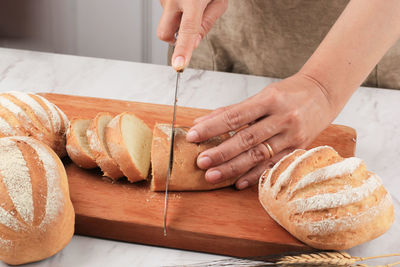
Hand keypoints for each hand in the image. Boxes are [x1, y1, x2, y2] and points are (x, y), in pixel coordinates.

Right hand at [157, 0, 227, 70]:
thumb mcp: (219, 2)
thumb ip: (206, 24)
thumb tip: (193, 44)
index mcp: (192, 0)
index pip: (186, 31)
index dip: (182, 51)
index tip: (179, 65)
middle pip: (164, 34)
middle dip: (173, 39)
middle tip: (188, 29)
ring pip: (166, 21)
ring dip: (178, 20)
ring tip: (192, 3)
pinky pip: (167, 11)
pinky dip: (176, 10)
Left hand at [186, 74, 338, 189]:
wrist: (323, 94)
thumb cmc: (288, 93)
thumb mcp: (262, 96)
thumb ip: (233, 110)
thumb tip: (201, 122)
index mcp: (269, 100)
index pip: (235, 116)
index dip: (212, 127)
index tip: (193, 135)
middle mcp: (282, 118)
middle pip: (246, 138)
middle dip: (221, 152)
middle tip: (201, 161)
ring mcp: (292, 136)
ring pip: (259, 155)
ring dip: (234, 168)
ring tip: (212, 175)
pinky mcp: (298, 149)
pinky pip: (274, 165)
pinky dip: (255, 175)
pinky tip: (238, 183)